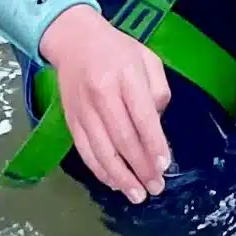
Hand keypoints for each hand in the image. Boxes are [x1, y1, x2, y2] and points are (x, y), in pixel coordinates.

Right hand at [40, 1, 172, 199]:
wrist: (74, 41)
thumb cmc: (119, 50)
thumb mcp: (148, 58)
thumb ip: (158, 89)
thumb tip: (157, 125)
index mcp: (126, 75)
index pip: (142, 116)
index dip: (153, 143)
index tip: (164, 165)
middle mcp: (102, 94)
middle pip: (122, 138)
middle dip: (140, 167)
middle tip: (156, 188)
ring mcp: (83, 110)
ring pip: (102, 150)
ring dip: (121, 177)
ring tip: (137, 194)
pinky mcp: (71, 121)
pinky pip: (85, 151)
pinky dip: (100, 170)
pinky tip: (114, 183)